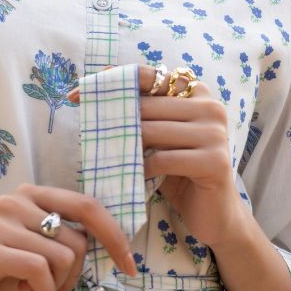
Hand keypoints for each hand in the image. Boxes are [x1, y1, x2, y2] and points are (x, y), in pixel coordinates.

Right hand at [0, 183, 137, 290]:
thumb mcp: (38, 252)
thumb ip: (66, 241)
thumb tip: (115, 248)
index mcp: (32, 195)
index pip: (87, 206)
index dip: (115, 237)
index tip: (130, 267)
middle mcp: (15, 201)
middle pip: (78, 240)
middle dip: (74, 274)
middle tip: (52, 286)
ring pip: (62, 258)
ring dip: (57, 285)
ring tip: (35, 289)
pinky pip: (39, 271)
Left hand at [68, 66, 241, 249]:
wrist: (215, 214)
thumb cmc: (180, 171)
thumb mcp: (159, 136)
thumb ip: (141, 110)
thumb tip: (98, 80)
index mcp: (198, 92)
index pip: (148, 76)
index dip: (110, 82)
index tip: (74, 95)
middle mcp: (211, 107)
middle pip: (147, 105)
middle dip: (112, 117)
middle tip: (84, 130)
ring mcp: (215, 134)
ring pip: (152, 131)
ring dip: (124, 144)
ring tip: (105, 155)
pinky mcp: (215, 161)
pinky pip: (163, 159)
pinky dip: (140, 168)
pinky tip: (130, 176)